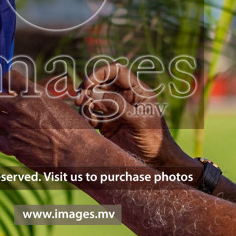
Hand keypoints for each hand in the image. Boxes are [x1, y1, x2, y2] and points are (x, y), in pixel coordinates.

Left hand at [0, 68, 105, 171]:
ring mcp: (14, 127)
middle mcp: (21, 107)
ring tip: (10, 123)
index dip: (8, 82)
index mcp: (34, 93)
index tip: (9, 88)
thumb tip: (23, 97)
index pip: (9, 77)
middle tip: (3, 105)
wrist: (78, 153)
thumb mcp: (57, 105)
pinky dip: (3, 139)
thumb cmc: (74, 129)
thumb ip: (37, 100)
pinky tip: (13, 139)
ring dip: (0, 119)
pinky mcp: (13, 146)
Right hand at [77, 63, 195, 173]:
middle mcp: (125, 98)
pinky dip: (87, 118)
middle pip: (101, 84)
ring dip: (86, 104)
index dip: (100, 74)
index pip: (116, 71)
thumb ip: (117, 105)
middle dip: (88, 90)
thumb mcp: (138, 120)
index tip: (88, 85)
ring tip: (85, 114)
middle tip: (79, 100)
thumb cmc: (155, 140)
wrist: (156, 163)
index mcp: (138, 91)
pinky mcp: (108, 125)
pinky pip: (92, 116)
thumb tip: (94, 92)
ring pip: (94, 99)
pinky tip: (90, 125)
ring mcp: (116, 111)